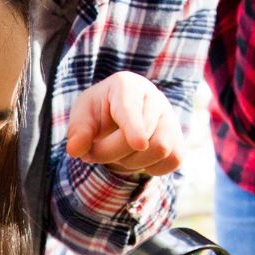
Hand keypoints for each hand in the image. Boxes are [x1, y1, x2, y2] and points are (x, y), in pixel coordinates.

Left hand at [65, 72, 184, 176]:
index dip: (134, 127)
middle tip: (93, 153)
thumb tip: (74, 150)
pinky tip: (137, 159)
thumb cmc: (99, 112)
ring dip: (133, 162)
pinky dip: (153, 168)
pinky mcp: (179, 139)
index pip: (132, 109)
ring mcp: (170, 119)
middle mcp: (155, 98)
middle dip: (113, 153)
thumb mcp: (83, 115)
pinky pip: (173, 160)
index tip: (139, 144)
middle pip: (144, 137)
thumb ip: (78, 131)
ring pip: (162, 149)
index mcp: (127, 86)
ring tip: (118, 153)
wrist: (120, 115)